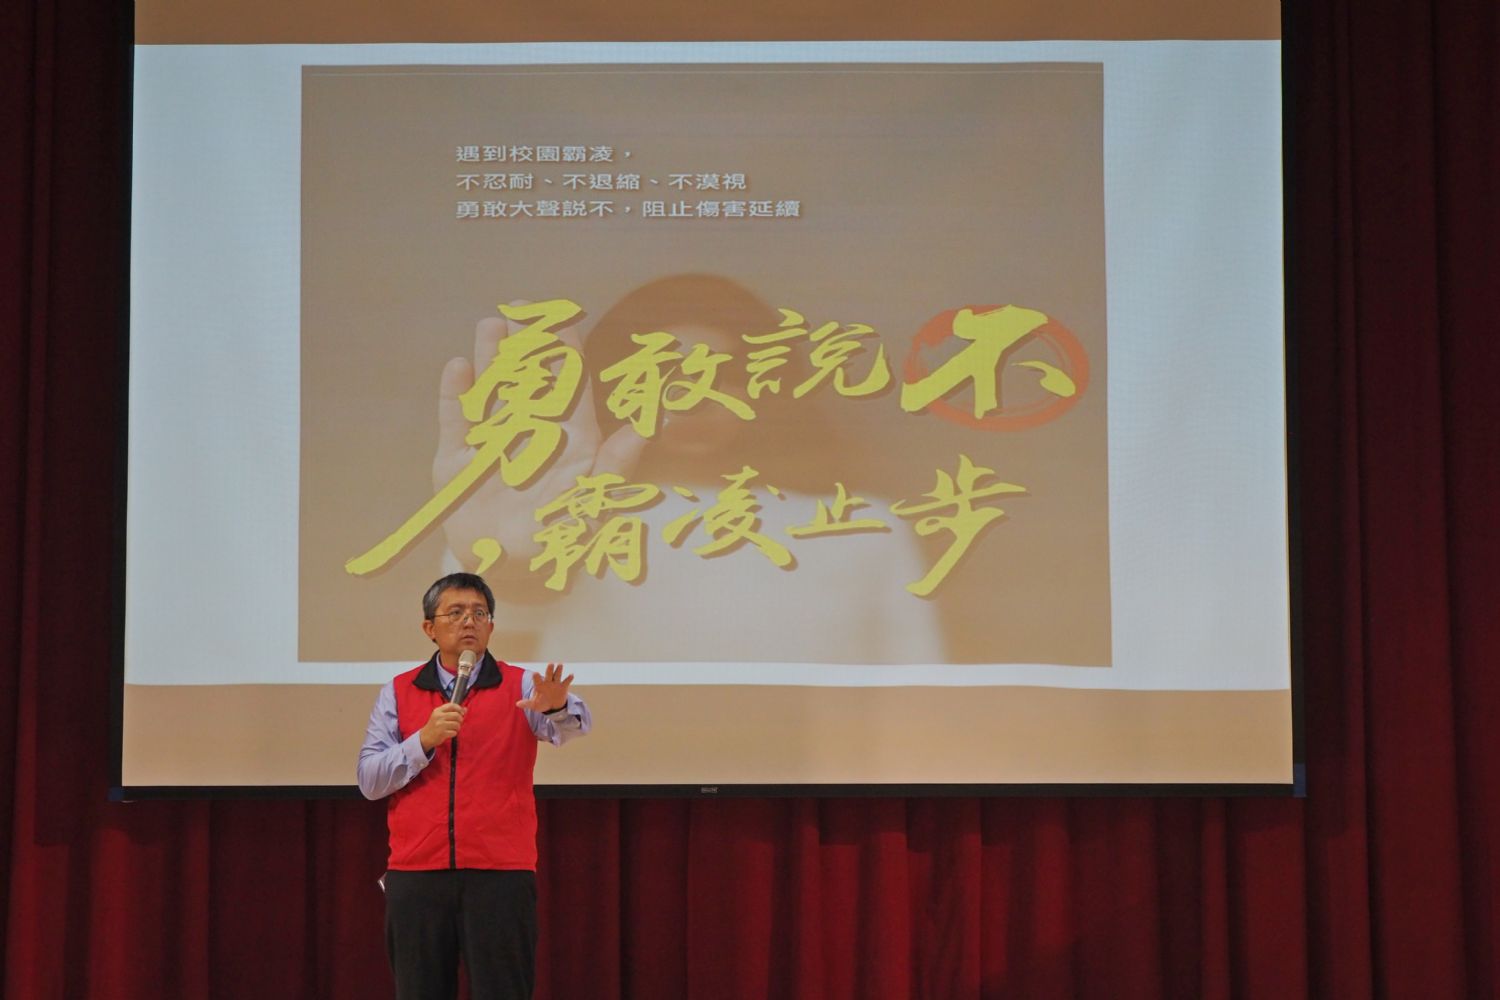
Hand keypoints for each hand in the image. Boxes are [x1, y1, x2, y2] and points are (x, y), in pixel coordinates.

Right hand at [419, 703, 465, 751]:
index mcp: (438, 711)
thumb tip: (465, 709)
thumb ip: (452, 711)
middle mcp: (439, 716)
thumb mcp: (440, 716)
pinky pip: (454, 732)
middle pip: (456, 715)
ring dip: (457, 728)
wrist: (425, 737)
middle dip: (460, 719)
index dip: (459, 708)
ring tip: (453, 729)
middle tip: (458, 723)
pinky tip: (449, 733)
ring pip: (457, 724)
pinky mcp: (442, 733)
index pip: (452, 705)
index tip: (462, 712)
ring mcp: (440, 725)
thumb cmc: (434, 725)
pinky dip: (454, 733)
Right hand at [434, 302, 648, 572]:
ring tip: (491, 325)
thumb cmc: (562, 540)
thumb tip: (652, 423)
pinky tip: (457, 367)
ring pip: (493, 391)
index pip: (569, 385)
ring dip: (492, 360)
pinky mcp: (458, 461)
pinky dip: (455, 397)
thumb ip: (618, 462)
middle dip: (527, 343)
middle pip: (529, 378)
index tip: (564, 316)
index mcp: (568, 438)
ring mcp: (493, 443)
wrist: (509, 572)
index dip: (567, 351)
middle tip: (523, 306)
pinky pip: (456, 422)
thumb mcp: (594, 501)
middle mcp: (531, 432)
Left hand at [516, 663, 573, 712]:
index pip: (537, 679)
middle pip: (548, 674)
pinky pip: (566, 682)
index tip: (536, 673)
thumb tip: (517, 704)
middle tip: (550, 664)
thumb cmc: (542, 704)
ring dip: (559, 670)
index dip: (536, 677)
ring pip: (557, 675)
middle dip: (549, 669)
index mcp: (539, 685)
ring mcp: (556, 684)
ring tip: (560, 664)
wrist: (553, 706)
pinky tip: (571, 675)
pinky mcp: (563, 687)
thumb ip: (527, 703)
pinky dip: (569, 678)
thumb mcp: (534, 705)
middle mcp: (548, 682)